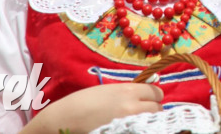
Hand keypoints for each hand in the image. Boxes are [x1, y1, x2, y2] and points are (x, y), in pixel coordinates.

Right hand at [18, 83, 162, 133]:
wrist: (62, 121)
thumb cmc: (82, 103)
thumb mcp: (107, 90)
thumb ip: (128, 91)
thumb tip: (144, 93)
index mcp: (127, 91)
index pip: (156, 92)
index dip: (153, 96)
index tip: (147, 99)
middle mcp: (131, 107)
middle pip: (157, 108)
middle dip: (152, 109)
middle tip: (141, 112)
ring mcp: (128, 123)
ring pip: (152, 121)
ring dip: (147, 120)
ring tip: (135, 120)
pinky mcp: (123, 133)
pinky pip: (140, 131)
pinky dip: (139, 129)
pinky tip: (130, 128)